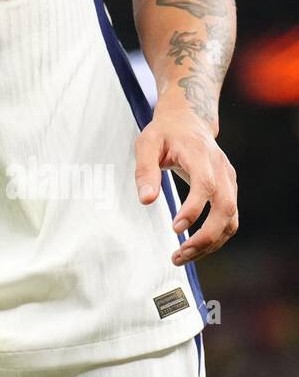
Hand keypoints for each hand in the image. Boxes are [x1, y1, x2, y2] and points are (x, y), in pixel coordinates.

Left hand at [134, 102, 237, 263]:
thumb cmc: (165, 133)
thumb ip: (145, 170)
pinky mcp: (229, 190)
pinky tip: (195, 248)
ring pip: (231, 219)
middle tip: (180, 253)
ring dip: (211, 242)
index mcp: (199, 154)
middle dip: (205, 235)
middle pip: (225, 207)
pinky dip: (215, 237)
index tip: (176, 228)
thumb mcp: (146, 144)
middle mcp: (220, 169)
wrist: (189, 119)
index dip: (193, 209)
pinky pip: (229, 220)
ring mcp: (228, 180)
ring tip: (182, 256)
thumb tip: (146, 200)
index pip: (204, 184)